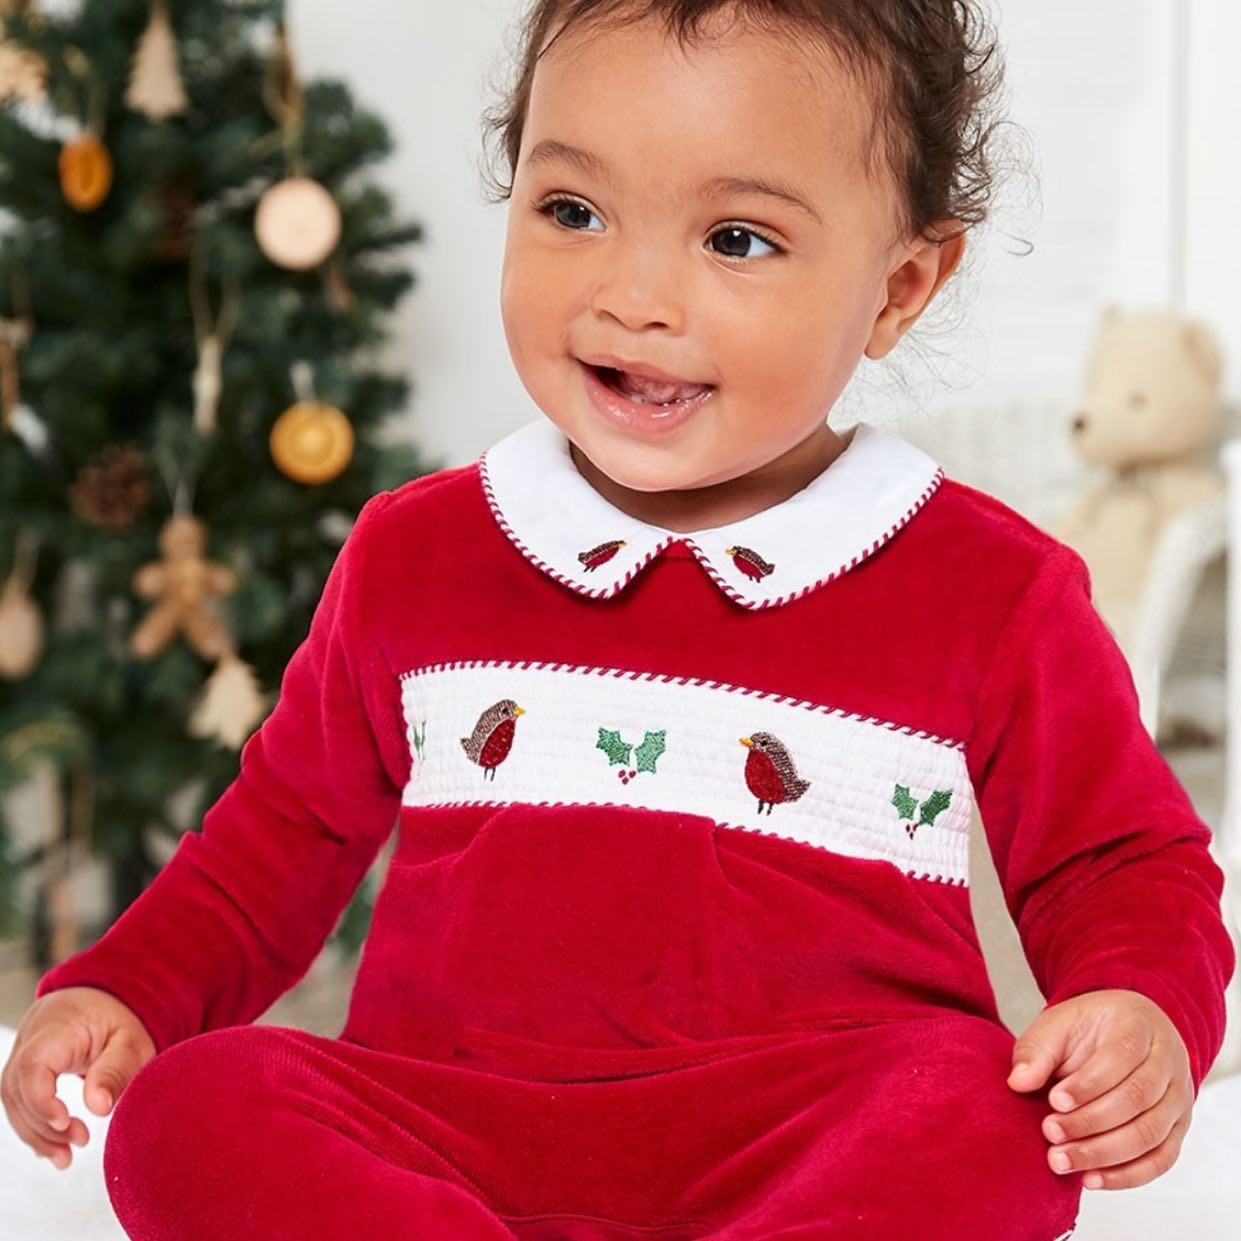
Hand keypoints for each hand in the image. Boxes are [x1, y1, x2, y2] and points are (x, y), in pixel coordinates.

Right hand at [1, 986, 156, 1171]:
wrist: (104, 996)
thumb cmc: (119, 1017)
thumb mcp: (131, 1039)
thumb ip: (116, 1069)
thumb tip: (99, 1108)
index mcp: (57, 1026)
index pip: (32, 1066)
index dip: (41, 1101)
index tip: (67, 1124)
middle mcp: (30, 1040)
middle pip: (18, 1090)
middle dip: (43, 1126)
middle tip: (78, 1143)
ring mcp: (22, 1054)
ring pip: (14, 1101)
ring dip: (37, 1133)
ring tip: (66, 1156)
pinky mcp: (23, 1069)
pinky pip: (20, 1101)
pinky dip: (35, 1126)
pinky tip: (53, 1146)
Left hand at [1006, 988, 1193, 1190]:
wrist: (1123, 1033)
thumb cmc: (1087, 1030)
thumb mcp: (1057, 1025)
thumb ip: (1037, 1051)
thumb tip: (1018, 1082)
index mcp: (1138, 1024)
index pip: (1120, 1056)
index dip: (1087, 1084)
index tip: (1053, 1101)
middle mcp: (1168, 1061)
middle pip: (1137, 1098)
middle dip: (1090, 1122)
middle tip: (1050, 1133)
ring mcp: (1179, 1097)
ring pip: (1150, 1133)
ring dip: (1104, 1153)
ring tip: (1061, 1160)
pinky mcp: (1177, 1128)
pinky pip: (1160, 1160)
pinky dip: (1127, 1175)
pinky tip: (1091, 1179)